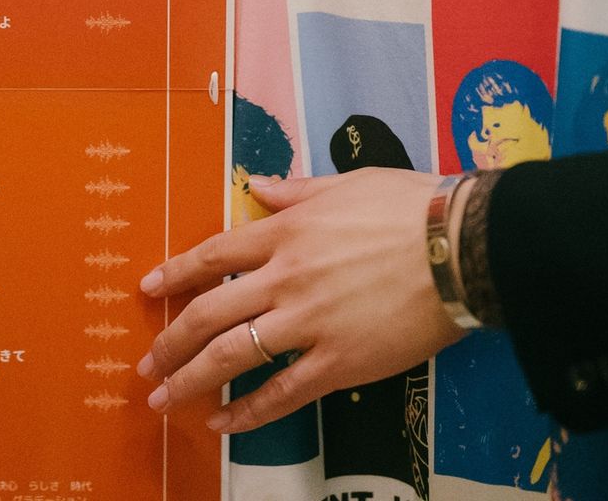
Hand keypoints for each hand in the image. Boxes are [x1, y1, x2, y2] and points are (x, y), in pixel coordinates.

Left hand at [136, 168, 464, 432]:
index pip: (214, 255)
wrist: (460, 246)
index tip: (148, 288)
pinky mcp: (340, 362)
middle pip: (210, 313)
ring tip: (163, 399)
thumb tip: (255, 185)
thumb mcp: (344, 184)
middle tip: (147, 365)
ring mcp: (309, 323)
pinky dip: (248, 411)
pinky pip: (283, 393)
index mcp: (284, 232)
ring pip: (234, 355)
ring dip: (192, 379)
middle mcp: (285, 278)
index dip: (175, 273)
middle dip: (171, 342)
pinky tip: (223, 422)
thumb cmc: (406, 206)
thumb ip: (293, 190)